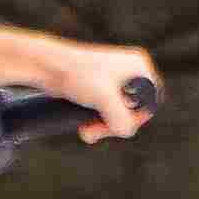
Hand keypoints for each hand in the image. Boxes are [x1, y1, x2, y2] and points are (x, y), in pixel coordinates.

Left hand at [45, 39, 161, 140]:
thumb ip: (121, 119)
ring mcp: (115, 81)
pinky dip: (98, 122)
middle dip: (116, 125)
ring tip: (88, 132)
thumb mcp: (104, 99)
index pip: (151, 102)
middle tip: (99, 132)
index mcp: (139, 66)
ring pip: (120, 115)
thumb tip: (127, 132)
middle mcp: (130, 72)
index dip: (137, 118)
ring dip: (105, 127)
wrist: (47, 67)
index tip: (118, 126)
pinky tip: (86, 128)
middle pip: (135, 111)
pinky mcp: (100, 89)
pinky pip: (107, 112)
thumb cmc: (77, 74)